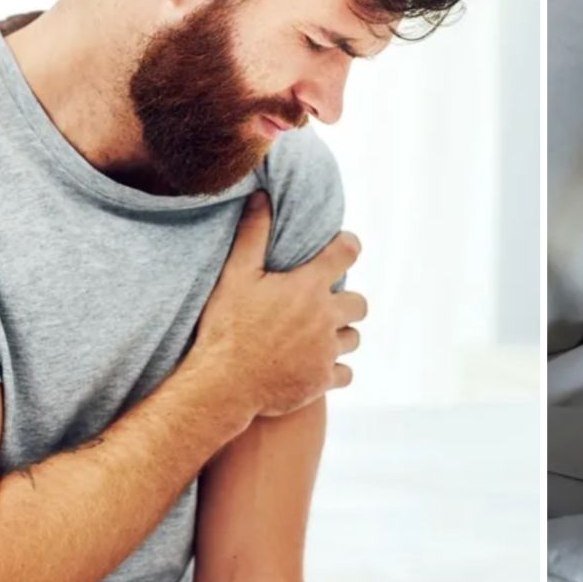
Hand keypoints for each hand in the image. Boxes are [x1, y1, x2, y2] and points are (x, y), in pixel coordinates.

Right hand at [189, 190, 366, 423]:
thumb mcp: (235, 276)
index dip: (348, 246)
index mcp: (308, 286)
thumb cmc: (226, 327)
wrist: (222, 385)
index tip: (341, 249)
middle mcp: (325, 317)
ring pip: (354, 339)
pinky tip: (314, 365)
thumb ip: (252, 234)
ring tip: (315, 337)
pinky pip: (346, 373)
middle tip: (322, 306)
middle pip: (360, 303)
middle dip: (346, 302)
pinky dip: (334, 370)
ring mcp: (326, 351)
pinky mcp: (322, 380)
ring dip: (340, 336)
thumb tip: (261, 197)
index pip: (348, 251)